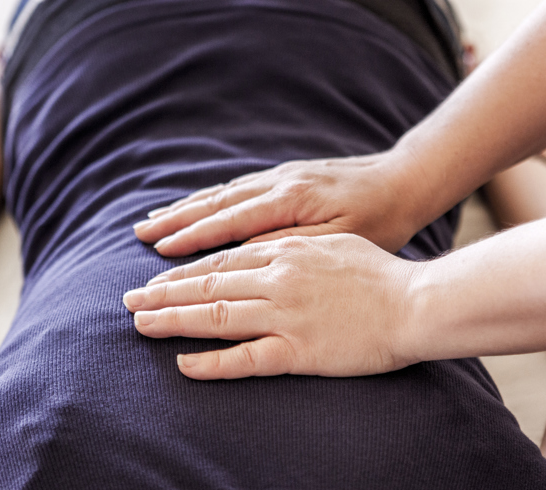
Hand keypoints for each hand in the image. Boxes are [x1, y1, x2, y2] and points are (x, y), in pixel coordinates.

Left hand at [122, 234, 424, 379]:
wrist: (416, 301)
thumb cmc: (380, 272)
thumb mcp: (331, 243)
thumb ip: (292, 247)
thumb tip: (263, 250)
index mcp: (285, 251)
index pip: (221, 262)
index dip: (183, 272)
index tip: (155, 279)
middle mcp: (277, 279)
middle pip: (208, 287)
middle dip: (163, 294)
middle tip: (128, 302)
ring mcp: (285, 315)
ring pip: (216, 318)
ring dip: (173, 321)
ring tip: (140, 326)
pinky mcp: (299, 351)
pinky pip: (246, 359)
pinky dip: (212, 363)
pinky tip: (184, 365)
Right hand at [133, 148, 427, 255]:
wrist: (406, 181)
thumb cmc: (381, 219)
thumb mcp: (342, 241)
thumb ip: (293, 247)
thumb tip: (245, 255)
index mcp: (291, 202)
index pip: (230, 223)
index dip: (192, 239)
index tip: (159, 253)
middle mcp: (278, 184)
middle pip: (216, 204)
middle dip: (176, 221)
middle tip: (138, 236)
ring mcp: (281, 177)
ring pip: (223, 194)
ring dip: (186, 208)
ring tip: (153, 220)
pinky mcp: (287, 177)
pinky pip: (237, 188)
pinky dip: (210, 199)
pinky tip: (196, 206)